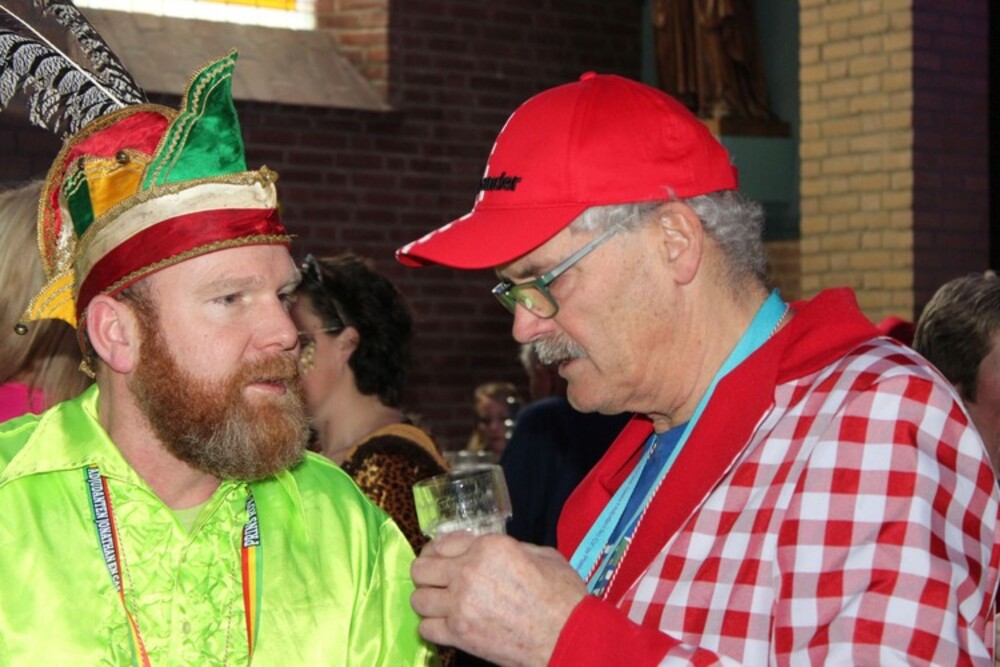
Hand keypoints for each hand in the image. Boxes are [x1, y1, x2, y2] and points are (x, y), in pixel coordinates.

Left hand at [411, 532, 586, 665]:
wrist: (567, 636)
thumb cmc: (561, 594)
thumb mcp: (541, 554)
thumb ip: (509, 548)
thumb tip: (492, 551)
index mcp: (488, 547)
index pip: (442, 543)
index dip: (439, 551)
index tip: (440, 558)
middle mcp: (468, 572)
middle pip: (421, 569)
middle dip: (426, 573)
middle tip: (436, 580)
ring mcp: (460, 605)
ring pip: (418, 599)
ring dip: (428, 600)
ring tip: (441, 603)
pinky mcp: (459, 634)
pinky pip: (426, 628)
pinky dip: (434, 627)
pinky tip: (447, 624)